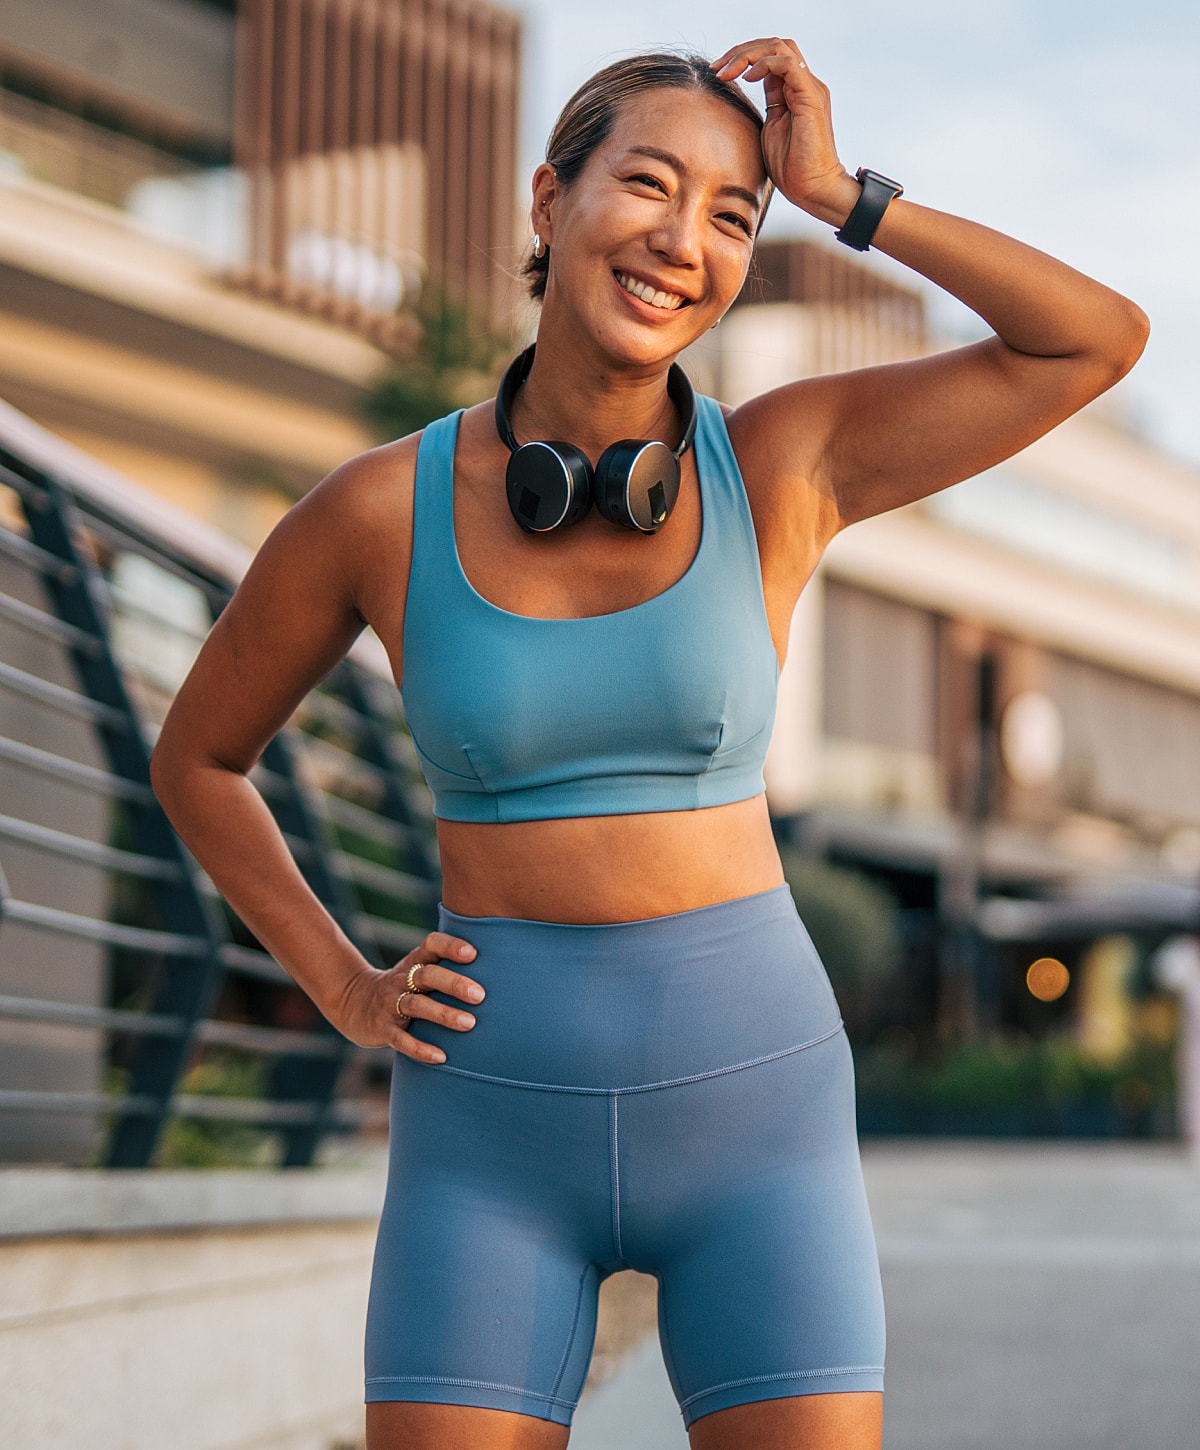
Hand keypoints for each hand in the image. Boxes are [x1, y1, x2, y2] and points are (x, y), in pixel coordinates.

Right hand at [331, 931, 483, 1064]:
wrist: (354, 1004)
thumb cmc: (404, 987)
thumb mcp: (419, 971)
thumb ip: (448, 968)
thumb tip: (501, 972)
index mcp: (414, 961)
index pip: (431, 945)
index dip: (450, 947)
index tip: (473, 954)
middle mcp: (402, 979)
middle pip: (427, 975)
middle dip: (453, 984)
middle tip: (480, 996)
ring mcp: (390, 1003)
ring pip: (416, 1006)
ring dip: (443, 1014)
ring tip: (469, 1024)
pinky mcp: (382, 1028)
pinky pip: (400, 1039)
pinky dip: (420, 1049)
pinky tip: (442, 1057)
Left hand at [711, 39, 859, 225]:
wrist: (813, 188)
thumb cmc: (792, 168)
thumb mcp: (770, 130)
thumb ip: (766, 107)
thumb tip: (744, 95)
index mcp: (794, 90)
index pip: (769, 56)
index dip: (741, 57)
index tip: (717, 72)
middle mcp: (804, 83)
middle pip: (773, 44)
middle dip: (740, 50)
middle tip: (716, 67)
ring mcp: (809, 88)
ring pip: (779, 47)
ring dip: (748, 54)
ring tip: (726, 72)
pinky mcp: (811, 97)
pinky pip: (787, 64)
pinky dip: (764, 64)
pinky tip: (747, 79)